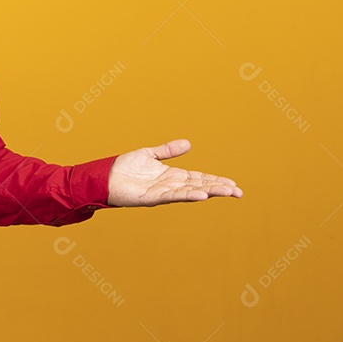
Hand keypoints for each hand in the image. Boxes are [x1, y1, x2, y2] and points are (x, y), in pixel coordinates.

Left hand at [107, 139, 242, 206]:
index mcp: (171, 176)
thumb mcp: (149, 154)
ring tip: (226, 192)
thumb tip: (188, 144)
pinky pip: (171, 196)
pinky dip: (186, 195)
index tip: (233, 184)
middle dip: (218, 188)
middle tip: (238, 192)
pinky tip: (200, 195)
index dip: (215, 180)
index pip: (198, 178)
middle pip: (198, 185)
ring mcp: (161, 192)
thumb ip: (168, 150)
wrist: (104, 177)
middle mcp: (169, 185)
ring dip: (208, 192)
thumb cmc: (124, 168)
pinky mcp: (150, 198)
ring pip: (189, 192)